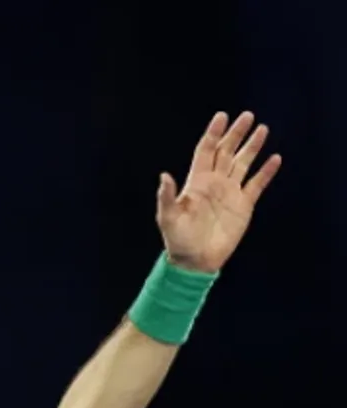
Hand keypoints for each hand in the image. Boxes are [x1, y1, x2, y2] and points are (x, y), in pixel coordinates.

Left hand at [156, 111, 281, 272]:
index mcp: (196, 181)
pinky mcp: (244, 205)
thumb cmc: (178, 239)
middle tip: (247, 115)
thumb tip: (164, 176)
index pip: (206, 151)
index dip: (213, 133)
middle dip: (236, 133)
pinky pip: (257, 184)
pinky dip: (266, 172)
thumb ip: (167, 196)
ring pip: (243, 163)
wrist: (196, 260)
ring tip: (262, 129)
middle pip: (227, 152)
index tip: (222, 116)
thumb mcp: (168, 217)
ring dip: (252, 147)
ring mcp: (230, 192)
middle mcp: (215, 182)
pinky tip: (275, 159)